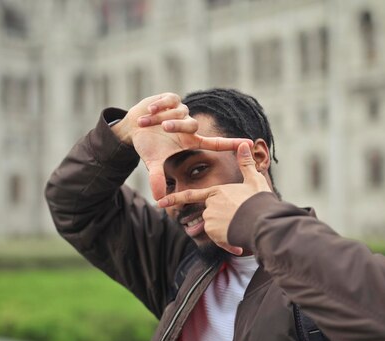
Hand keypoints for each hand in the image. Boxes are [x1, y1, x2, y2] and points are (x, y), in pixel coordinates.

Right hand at [113, 93, 253, 199]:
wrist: (134, 127)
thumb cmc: (148, 145)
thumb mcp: (152, 162)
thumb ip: (157, 178)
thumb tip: (158, 198)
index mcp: (190, 141)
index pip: (216, 143)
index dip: (232, 143)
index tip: (250, 143)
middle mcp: (189, 126)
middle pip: (192, 124)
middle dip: (177, 125)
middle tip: (163, 128)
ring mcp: (181, 111)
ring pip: (179, 112)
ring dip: (161, 117)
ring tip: (146, 122)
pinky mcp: (172, 98)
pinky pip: (169, 100)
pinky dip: (158, 105)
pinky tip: (149, 111)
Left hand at [157, 143, 271, 254]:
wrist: (262, 222)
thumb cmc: (259, 200)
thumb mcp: (254, 180)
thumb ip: (246, 164)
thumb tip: (245, 144)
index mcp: (216, 191)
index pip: (190, 195)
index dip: (174, 198)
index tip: (160, 202)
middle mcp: (210, 206)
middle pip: (212, 215)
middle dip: (224, 220)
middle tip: (240, 220)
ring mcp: (210, 220)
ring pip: (216, 228)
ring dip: (227, 231)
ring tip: (242, 227)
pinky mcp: (215, 234)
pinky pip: (220, 240)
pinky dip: (228, 243)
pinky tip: (239, 243)